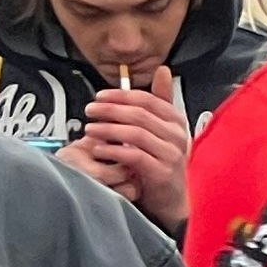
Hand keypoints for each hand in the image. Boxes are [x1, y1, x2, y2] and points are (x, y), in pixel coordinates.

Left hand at [76, 66, 193, 234]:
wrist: (171, 196)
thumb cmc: (162, 159)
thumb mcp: (162, 127)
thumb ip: (159, 100)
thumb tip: (163, 70)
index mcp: (176, 120)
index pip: (147, 100)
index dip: (120, 96)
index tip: (99, 96)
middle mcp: (177, 135)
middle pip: (139, 114)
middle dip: (109, 110)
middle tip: (89, 110)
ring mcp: (171, 154)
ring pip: (135, 134)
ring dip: (108, 129)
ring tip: (89, 129)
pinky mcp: (161, 173)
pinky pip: (134, 156)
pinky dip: (113, 150)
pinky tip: (98, 148)